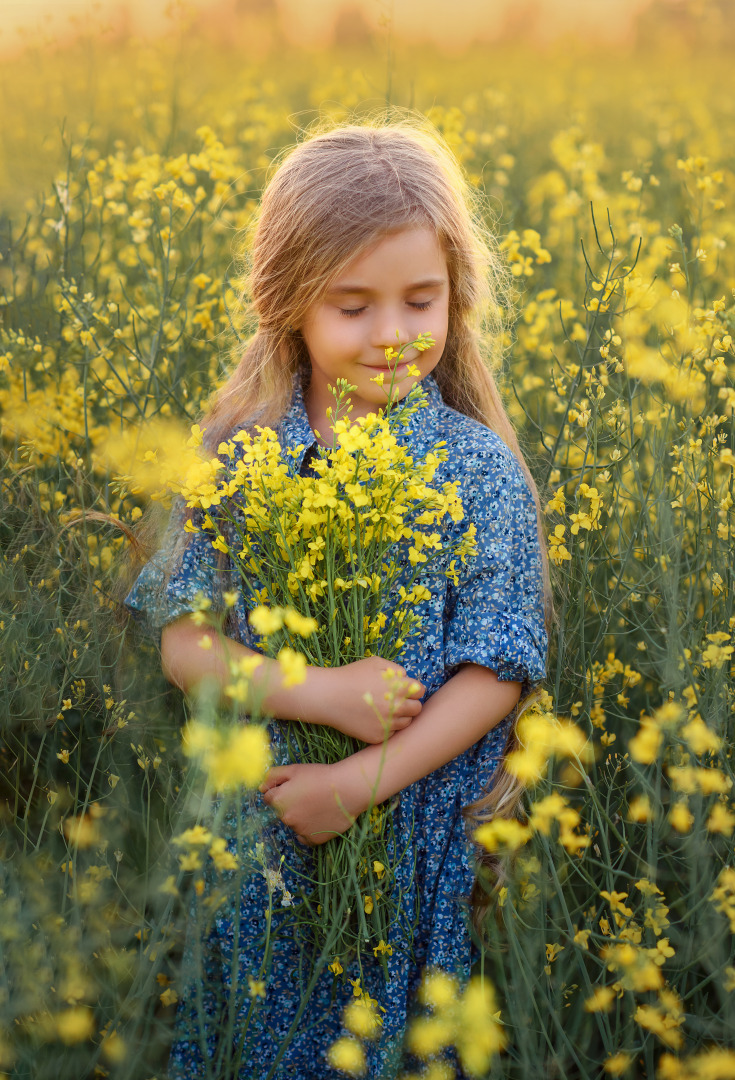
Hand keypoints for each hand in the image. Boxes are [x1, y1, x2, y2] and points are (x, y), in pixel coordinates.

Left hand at [259, 761, 365, 845]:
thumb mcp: (294, 769)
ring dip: (301, 816)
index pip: (269, 798)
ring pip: (294, 823)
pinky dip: (310, 830)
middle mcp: (285, 818)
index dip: (281, 790)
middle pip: (282, 811)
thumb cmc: (320, 776)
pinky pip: (305, 837)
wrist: (347, 789)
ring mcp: (299, 830)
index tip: (295, 786)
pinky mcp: (313, 840)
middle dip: (290, 804)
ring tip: (318, 804)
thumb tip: (260, 787)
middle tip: (309, 794)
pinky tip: (320, 818)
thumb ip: (272, 776)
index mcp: (278, 801)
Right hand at [307, 657, 424, 743]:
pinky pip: (392, 732)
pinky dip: (387, 726)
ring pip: (406, 722)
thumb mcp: (375, 663)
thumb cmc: (351, 676)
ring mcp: (387, 724)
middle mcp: (396, 707)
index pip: (420, 691)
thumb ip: (396, 669)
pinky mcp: (378, 736)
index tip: (404, 688)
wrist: (328, 697)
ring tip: (384, 709)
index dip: (413, 688)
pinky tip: (375, 718)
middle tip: (396, 700)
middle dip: (410, 703)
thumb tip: (406, 678)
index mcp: (398, 687)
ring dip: (400, 716)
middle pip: (417, 708)